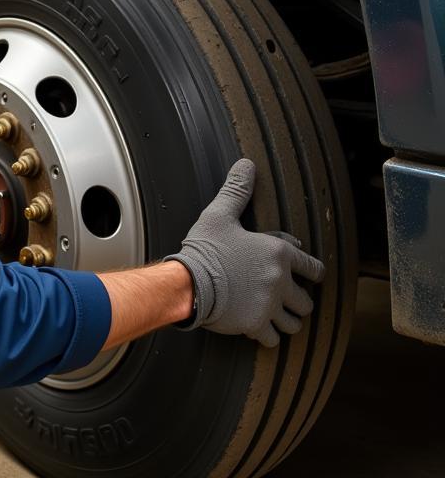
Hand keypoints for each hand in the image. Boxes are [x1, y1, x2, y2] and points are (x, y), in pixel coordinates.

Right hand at [166, 159, 324, 346]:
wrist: (188, 282)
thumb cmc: (205, 248)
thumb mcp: (220, 215)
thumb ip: (237, 191)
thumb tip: (247, 164)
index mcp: (278, 254)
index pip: (314, 269)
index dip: (312, 272)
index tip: (307, 276)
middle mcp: (281, 281)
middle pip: (306, 301)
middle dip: (298, 301)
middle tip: (285, 298)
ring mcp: (270, 306)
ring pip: (294, 323)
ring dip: (287, 320)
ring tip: (275, 315)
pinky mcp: (256, 325)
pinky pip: (274, 338)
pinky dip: (268, 335)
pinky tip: (258, 327)